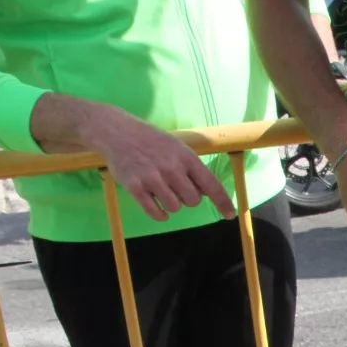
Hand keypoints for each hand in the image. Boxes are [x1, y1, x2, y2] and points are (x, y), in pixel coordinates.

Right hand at [72, 102, 236, 222]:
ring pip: (174, 207)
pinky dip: (159, 215)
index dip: (223, 202)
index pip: (211, 184)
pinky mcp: (135, 186)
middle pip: (193, 201)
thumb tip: (208, 192)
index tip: (230, 215)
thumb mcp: (177, 147)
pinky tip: (158, 209)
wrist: (116, 131)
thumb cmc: (150, 140)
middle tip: (176, 188)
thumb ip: (192, 168)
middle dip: (187, 199)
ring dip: (171, 204)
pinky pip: (155, 212)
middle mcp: (171, 168)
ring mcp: (152, 178)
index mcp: (186, 157)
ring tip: (161, 190)